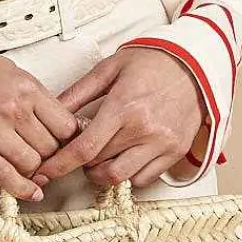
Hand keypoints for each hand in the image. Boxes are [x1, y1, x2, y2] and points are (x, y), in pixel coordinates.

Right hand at [0, 44, 83, 198]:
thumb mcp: (6, 70)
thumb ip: (30, 94)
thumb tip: (51, 117)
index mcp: (26, 87)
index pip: (66, 125)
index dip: (68, 140)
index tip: (64, 146)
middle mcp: (14, 108)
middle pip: (50, 148)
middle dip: (50, 157)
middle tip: (46, 160)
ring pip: (32, 163)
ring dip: (33, 170)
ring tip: (30, 169)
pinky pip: (5, 174)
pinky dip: (21, 188)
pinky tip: (31, 193)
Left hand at [31, 44, 211, 191]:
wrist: (197, 63)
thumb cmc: (152, 62)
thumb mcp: (110, 69)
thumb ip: (78, 93)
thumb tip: (52, 112)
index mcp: (123, 107)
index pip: (84, 149)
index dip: (59, 165)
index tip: (44, 172)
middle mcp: (144, 130)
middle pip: (99, 166)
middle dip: (80, 165)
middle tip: (79, 152)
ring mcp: (163, 143)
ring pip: (121, 178)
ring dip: (103, 173)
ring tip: (101, 156)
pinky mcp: (176, 151)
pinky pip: (144, 178)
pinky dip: (128, 174)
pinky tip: (125, 156)